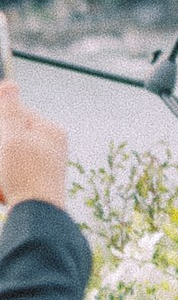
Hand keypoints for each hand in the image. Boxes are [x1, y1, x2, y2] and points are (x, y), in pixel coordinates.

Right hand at [0, 83, 69, 209]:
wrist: (39, 215)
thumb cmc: (27, 175)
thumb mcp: (13, 137)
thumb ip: (9, 110)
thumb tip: (9, 83)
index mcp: (50, 130)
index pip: (17, 113)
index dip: (2, 124)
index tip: (3, 142)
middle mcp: (51, 144)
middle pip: (12, 136)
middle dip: (2, 148)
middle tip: (5, 164)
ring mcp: (45, 163)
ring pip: (10, 155)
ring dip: (2, 166)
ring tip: (5, 179)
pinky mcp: (38, 180)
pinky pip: (12, 172)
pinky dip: (5, 180)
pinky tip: (6, 189)